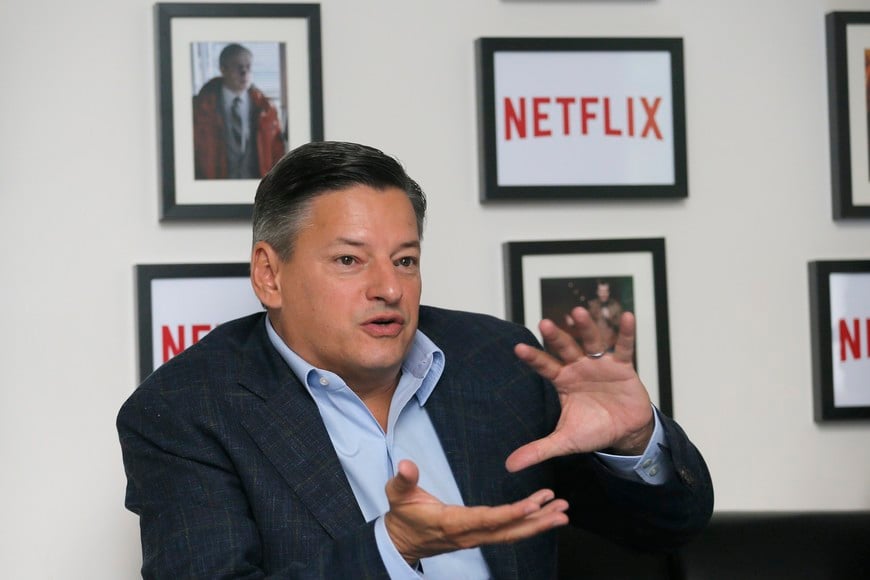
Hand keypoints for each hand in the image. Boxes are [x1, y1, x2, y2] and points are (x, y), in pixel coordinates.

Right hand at [383, 459, 568, 564]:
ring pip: (513, 533)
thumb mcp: (397, 494)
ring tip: (562, 511)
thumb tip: (406, 464)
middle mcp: (469, 534)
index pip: (487, 519)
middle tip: (561, 510)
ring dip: (539, 523)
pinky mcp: (480, 536)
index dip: (511, 514)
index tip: (533, 505)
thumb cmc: (402, 516)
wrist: (401, 541)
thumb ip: (403, 480)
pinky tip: (544, 515)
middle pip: (509, 531)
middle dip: (537, 521)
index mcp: (453, 522)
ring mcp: (476, 537)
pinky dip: (529, 524)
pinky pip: (508, 532)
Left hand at [506, 307, 653, 472]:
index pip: (544, 366)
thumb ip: (538, 449)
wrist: (625, 433)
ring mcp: (600, 364)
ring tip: (577, 312)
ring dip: (586, 327)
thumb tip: (509, 466)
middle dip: (556, 337)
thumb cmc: (593, 431)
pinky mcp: (623, 366)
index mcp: (562, 381)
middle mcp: (578, 367)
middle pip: (565, 348)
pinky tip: (626, 316)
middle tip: (545, 323)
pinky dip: (625, 332)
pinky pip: (624, 346)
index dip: (533, 357)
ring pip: (591, 342)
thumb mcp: (565, 441)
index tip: (518, 348)